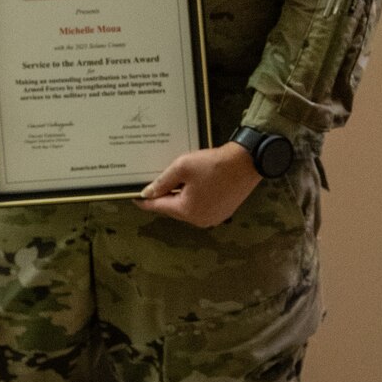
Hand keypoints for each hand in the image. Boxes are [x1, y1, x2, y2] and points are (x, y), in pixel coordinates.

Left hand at [138, 142, 260, 225]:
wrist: (246, 162)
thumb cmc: (214, 164)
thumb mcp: (182, 168)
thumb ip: (163, 182)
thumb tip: (148, 193)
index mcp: (188, 211)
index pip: (160, 207)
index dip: (146, 201)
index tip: (135, 198)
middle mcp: (200, 220)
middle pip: (174, 209)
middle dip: (165, 197)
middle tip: (155, 185)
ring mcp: (213, 218)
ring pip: (188, 208)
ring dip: (179, 197)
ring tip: (174, 182)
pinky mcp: (223, 212)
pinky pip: (201, 207)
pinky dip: (193, 198)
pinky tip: (192, 185)